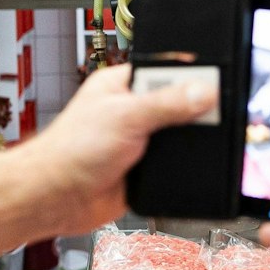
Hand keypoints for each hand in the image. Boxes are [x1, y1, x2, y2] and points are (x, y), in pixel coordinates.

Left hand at [18, 64, 218, 232]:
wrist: (55, 198)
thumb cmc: (69, 151)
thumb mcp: (126, 116)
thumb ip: (167, 103)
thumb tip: (203, 91)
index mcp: (122, 86)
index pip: (166, 72)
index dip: (191, 76)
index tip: (215, 83)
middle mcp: (132, 111)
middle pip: (178, 104)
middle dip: (194, 113)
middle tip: (213, 116)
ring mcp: (139, 141)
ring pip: (179, 137)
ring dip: (188, 143)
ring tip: (201, 141)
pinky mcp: (144, 170)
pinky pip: (174, 166)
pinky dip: (182, 169)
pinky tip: (186, 167)